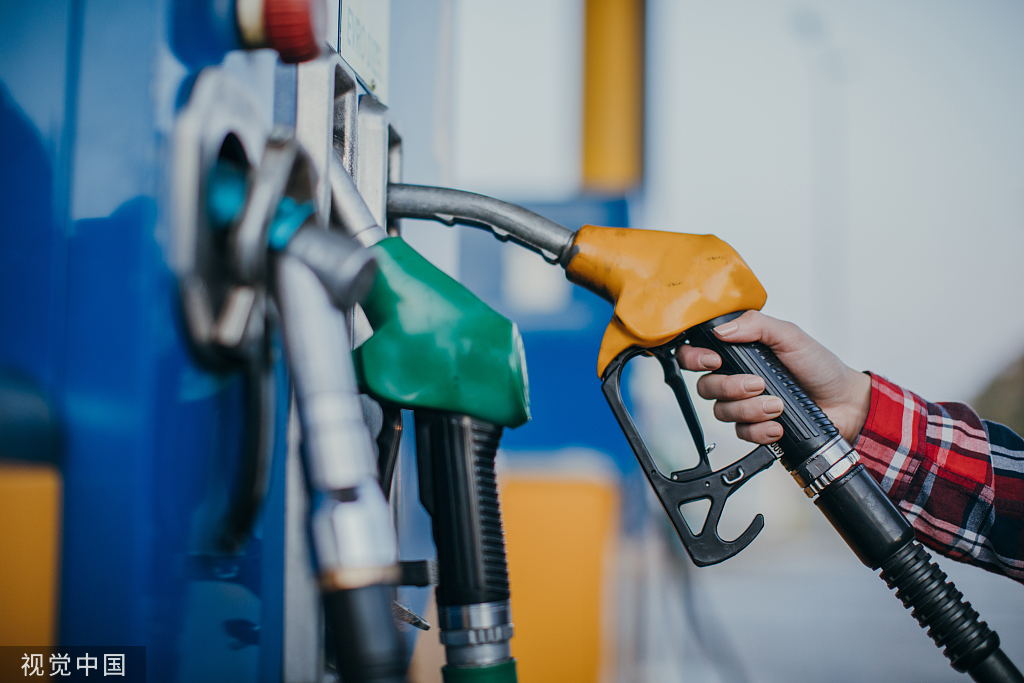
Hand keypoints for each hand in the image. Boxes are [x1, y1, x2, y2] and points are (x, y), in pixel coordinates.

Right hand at [675, 310, 871, 444]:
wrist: (845, 402)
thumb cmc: (820, 367)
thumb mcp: (791, 336)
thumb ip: (757, 325)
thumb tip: (723, 330)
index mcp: (739, 353)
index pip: (697, 354)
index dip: (694, 358)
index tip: (714, 360)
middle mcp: (736, 379)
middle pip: (705, 387)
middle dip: (730, 387)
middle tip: (758, 384)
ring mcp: (744, 405)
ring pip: (722, 412)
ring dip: (750, 409)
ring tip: (778, 405)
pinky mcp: (755, 428)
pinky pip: (741, 433)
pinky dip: (760, 430)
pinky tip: (778, 424)